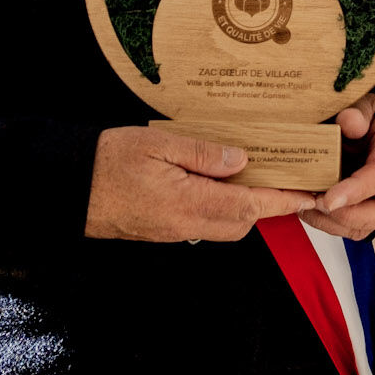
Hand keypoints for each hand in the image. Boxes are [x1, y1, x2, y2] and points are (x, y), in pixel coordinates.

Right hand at [84, 126, 314, 241]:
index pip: (249, 206)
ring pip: (224, 225)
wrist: (68, 189)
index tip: (307, 195)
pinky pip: (204, 223)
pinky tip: (219, 183)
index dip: (282, 200)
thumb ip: (203, 153)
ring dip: (244, 206)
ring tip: (255, 176)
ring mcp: (174, 230)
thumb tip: (241, 160)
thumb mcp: (158, 144)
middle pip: (242, 222)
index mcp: (188, 203)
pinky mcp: (163, 229)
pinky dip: (222, 207)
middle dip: (267, 204)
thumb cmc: (107, 162)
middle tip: (284, 177)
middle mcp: (185, 224)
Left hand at [301, 94, 374, 240]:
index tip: (329, 198)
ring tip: (304, 203)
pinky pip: (348, 228)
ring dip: (329, 222)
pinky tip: (307, 206)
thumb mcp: (371, 104)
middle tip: (313, 202)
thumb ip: (359, 111)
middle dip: (344, 215)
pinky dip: (325, 222)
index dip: (356, 191)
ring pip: (362, 227)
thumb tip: (347, 123)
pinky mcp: (367, 214)